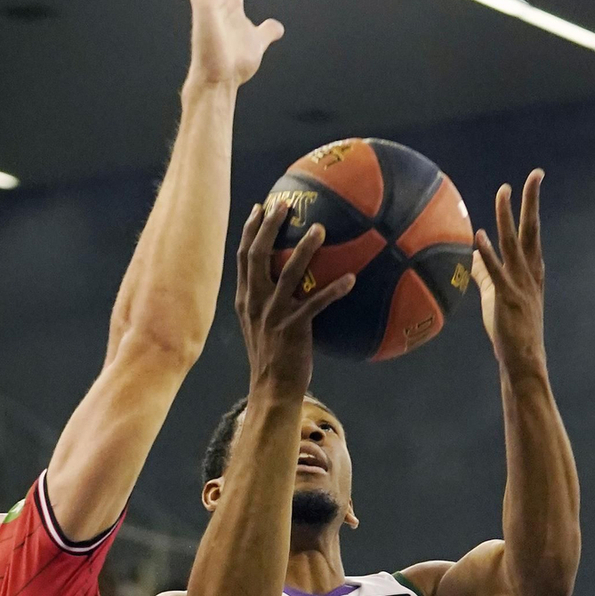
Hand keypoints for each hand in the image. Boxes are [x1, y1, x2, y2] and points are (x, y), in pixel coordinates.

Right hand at [235, 198, 354, 397]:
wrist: (271, 391)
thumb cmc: (273, 360)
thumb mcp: (262, 328)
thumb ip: (270, 303)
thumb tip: (291, 283)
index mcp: (245, 300)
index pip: (243, 258)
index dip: (250, 230)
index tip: (260, 208)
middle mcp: (255, 303)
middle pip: (258, 255)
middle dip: (270, 226)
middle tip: (285, 204)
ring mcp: (273, 315)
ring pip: (288, 272)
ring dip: (305, 248)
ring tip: (319, 228)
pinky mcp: (293, 329)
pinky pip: (317, 304)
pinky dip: (334, 290)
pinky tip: (351, 279)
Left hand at [473, 170, 546, 373]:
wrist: (524, 361)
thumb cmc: (510, 331)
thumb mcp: (497, 297)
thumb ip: (484, 275)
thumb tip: (471, 256)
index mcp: (532, 271)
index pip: (533, 232)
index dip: (532, 205)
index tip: (533, 180)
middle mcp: (529, 273)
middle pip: (531, 230)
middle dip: (532, 201)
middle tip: (534, 175)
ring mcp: (520, 285)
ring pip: (514, 244)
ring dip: (507, 217)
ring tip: (503, 192)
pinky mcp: (507, 299)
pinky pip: (495, 273)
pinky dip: (487, 254)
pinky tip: (478, 237)